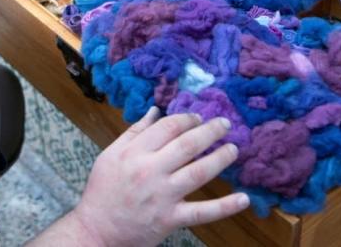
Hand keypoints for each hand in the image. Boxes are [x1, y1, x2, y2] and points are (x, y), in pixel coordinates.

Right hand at [70, 107, 248, 246]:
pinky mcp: (170, 219)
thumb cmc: (102, 190)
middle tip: (225, 125)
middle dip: (210, 131)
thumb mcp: (110, 155)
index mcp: (134, 153)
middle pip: (187, 145)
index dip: (187, 119)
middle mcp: (150, 171)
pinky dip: (225, 206)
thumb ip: (134, 132)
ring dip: (220, 158)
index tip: (198, 118)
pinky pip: (203, 212)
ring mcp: (162, 196)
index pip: (168, 127)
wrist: (96, 229)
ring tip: (233, 149)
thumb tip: (155, 111)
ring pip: (199, 172)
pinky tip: (244, 198)